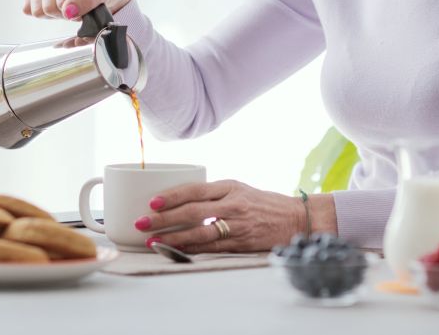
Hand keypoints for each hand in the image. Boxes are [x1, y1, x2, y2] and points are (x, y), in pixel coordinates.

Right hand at [22, 0, 131, 20]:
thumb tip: (68, 10)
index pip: (62, 1)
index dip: (76, 8)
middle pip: (48, 7)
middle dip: (64, 12)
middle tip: (77, 3)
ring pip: (38, 11)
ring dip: (55, 13)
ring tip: (68, 1)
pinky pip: (29, 11)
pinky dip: (45, 14)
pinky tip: (57, 2)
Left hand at [136, 180, 333, 253]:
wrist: (296, 218)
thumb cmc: (264, 203)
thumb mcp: (239, 189)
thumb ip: (214, 193)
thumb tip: (182, 199)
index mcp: (229, 186)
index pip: (194, 189)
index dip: (172, 196)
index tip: (152, 202)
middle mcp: (232, 203)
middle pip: (192, 211)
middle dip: (164, 218)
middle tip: (142, 222)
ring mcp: (237, 224)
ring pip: (199, 232)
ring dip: (173, 237)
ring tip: (153, 241)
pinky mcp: (241, 242)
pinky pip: (212, 247)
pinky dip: (192, 250)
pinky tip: (177, 251)